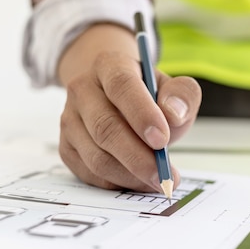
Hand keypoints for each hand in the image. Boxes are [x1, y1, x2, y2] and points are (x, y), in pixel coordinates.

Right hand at [56, 24, 201, 191]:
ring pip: (96, 156)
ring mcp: (70, 120)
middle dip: (138, 157)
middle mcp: (83, 90)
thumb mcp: (172, 87)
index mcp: (109, 65)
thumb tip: (175, 114)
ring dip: (130, 175)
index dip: (142, 114)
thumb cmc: (148, 94)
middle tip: (164, 174)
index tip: (162, 139)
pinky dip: (117, 183)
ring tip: (157, 180)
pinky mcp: (67, 147)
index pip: (122, 86)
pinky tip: (138, 181)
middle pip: (106, 128)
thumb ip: (182, 95)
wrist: (115, 96)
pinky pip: (90, 172)